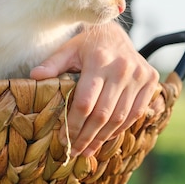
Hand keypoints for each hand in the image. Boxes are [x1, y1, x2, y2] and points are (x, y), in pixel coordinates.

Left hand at [30, 22, 159, 156]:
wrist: (115, 33)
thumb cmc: (87, 45)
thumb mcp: (67, 50)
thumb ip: (52, 64)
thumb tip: (34, 76)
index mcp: (99, 60)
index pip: (85, 102)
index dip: (74, 124)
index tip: (63, 139)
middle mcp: (122, 68)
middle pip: (103, 113)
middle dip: (87, 137)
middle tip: (74, 151)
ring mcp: (139, 74)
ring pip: (120, 117)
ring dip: (103, 137)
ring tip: (88, 149)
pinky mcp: (150, 79)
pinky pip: (136, 112)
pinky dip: (121, 128)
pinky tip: (106, 137)